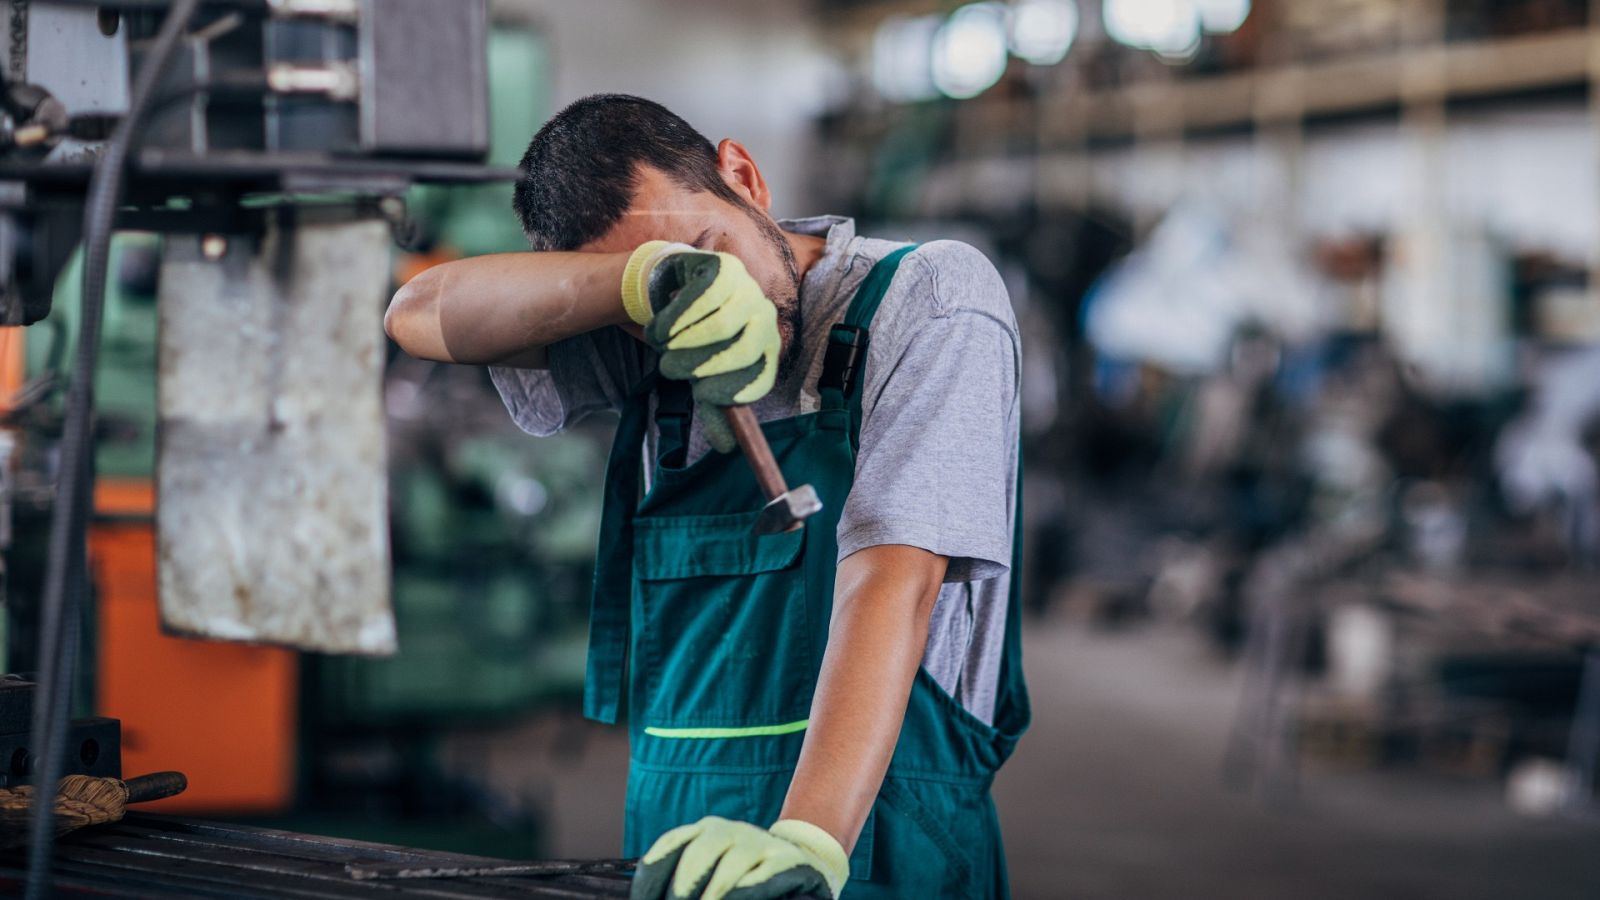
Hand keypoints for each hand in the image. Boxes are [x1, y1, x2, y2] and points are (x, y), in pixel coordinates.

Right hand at [621, 241, 780, 452]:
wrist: (670, 293)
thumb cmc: (691, 341)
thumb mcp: (701, 377)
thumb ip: (713, 408)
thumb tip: (725, 448)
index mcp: (767, 348)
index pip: (760, 378)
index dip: (729, 391)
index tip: (700, 394)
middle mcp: (765, 317)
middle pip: (741, 351)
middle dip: (698, 366)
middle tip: (668, 370)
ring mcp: (749, 289)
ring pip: (719, 325)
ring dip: (681, 341)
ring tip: (663, 345)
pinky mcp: (725, 267)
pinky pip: (701, 297)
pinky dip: (674, 317)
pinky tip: (661, 324)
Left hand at [630, 816, 848, 899]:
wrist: (801, 862)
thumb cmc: (743, 876)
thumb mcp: (712, 872)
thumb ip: (688, 883)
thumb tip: (648, 897)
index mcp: (703, 832)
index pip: (670, 846)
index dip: (653, 876)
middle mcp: (729, 831)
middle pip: (698, 853)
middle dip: (682, 888)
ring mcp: (759, 843)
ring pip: (732, 864)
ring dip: (715, 893)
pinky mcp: (787, 860)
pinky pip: (766, 873)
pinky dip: (749, 890)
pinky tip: (738, 899)